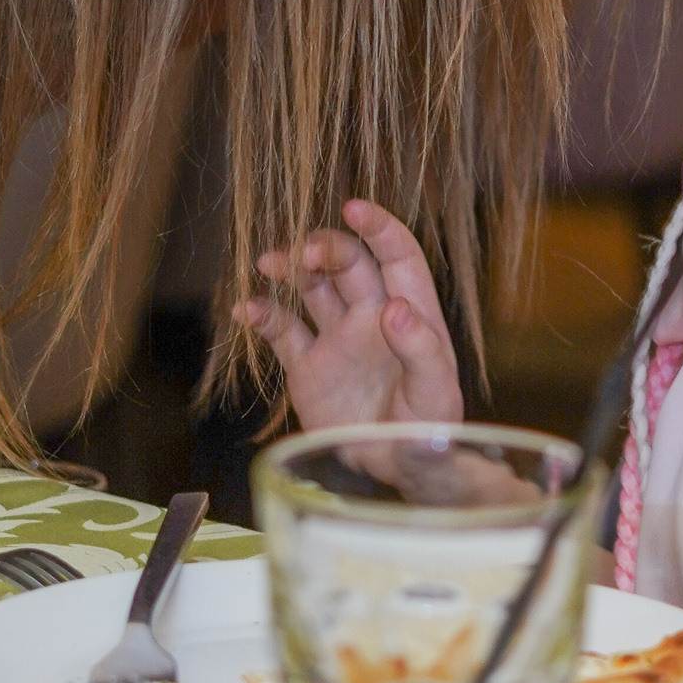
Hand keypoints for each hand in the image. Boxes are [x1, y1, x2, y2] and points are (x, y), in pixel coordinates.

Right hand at [237, 200, 464, 433]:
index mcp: (411, 313)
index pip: (397, 256)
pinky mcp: (308, 368)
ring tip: (269, 264)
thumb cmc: (430, 433)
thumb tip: (396, 309)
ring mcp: (337, 339)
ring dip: (290, 269)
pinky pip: (282, 332)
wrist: (398, 474)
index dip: (379, 227)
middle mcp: (371, 316)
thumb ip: (422, 352)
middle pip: (347, 264)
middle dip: (325, 248)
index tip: (355, 208)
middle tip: (304, 255)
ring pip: (311, 287)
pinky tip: (246, 310)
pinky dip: (263, 315)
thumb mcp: (436, 395)